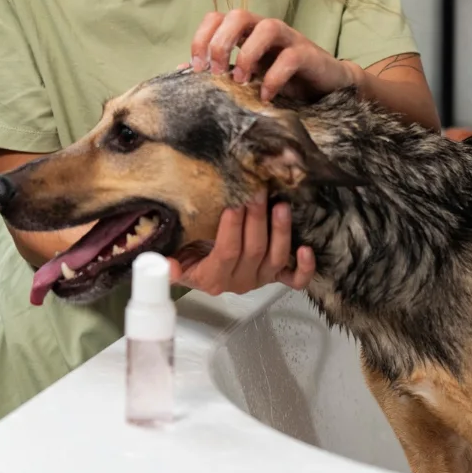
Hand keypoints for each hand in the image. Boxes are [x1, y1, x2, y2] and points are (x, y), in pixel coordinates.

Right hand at [167, 190, 315, 294]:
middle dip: (256, 219)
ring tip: (280, 206)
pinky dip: (304, 268)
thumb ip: (168, 263)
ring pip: (276, 259)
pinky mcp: (276, 277)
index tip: (233, 204)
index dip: (232, 230)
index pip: (226, 253)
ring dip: (280, 232)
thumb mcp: (173, 255)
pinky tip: (306, 249)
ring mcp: (260, 279)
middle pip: (253, 251)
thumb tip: (165, 266)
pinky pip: (295, 279)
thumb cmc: (188, 253)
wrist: (200, 266)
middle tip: (258, 191)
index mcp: (213, 277)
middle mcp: (239, 281)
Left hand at [190, 9, 358, 102]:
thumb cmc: (282, 80)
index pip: (216, 17)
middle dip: (222, 43)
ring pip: (267, 27)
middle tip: (216, 73)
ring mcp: (289, 39)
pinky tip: (265, 96)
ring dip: (248, 54)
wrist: (325, 87)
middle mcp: (265, 29)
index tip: (197, 69)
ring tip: (241, 81)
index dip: (202, 39)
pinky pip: (290, 57)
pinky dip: (274, 78)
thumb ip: (220, 72)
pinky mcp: (308, 55)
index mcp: (246, 32)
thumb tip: (181, 71)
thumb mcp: (247, 77)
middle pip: (238, 15)